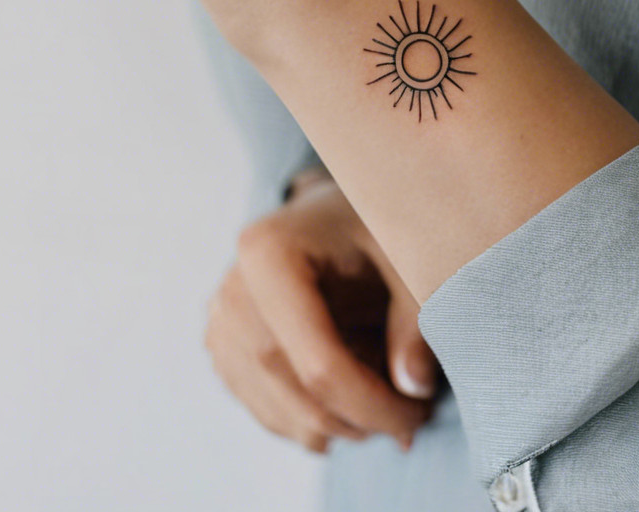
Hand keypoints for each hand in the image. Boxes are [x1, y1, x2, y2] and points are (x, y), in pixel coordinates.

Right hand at [205, 172, 436, 452]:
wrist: (335, 213)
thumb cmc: (374, 227)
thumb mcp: (408, 257)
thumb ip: (416, 320)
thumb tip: (414, 388)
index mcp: (270, 256)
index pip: (318, 363)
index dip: (371, 405)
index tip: (418, 415)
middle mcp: (232, 290)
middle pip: (293, 392)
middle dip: (358, 420)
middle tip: (412, 419)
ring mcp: (220, 321)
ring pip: (278, 411)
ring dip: (339, 426)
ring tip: (387, 397)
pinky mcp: (222, 346)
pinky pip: (266, 408)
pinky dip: (312, 419)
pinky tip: (352, 395)